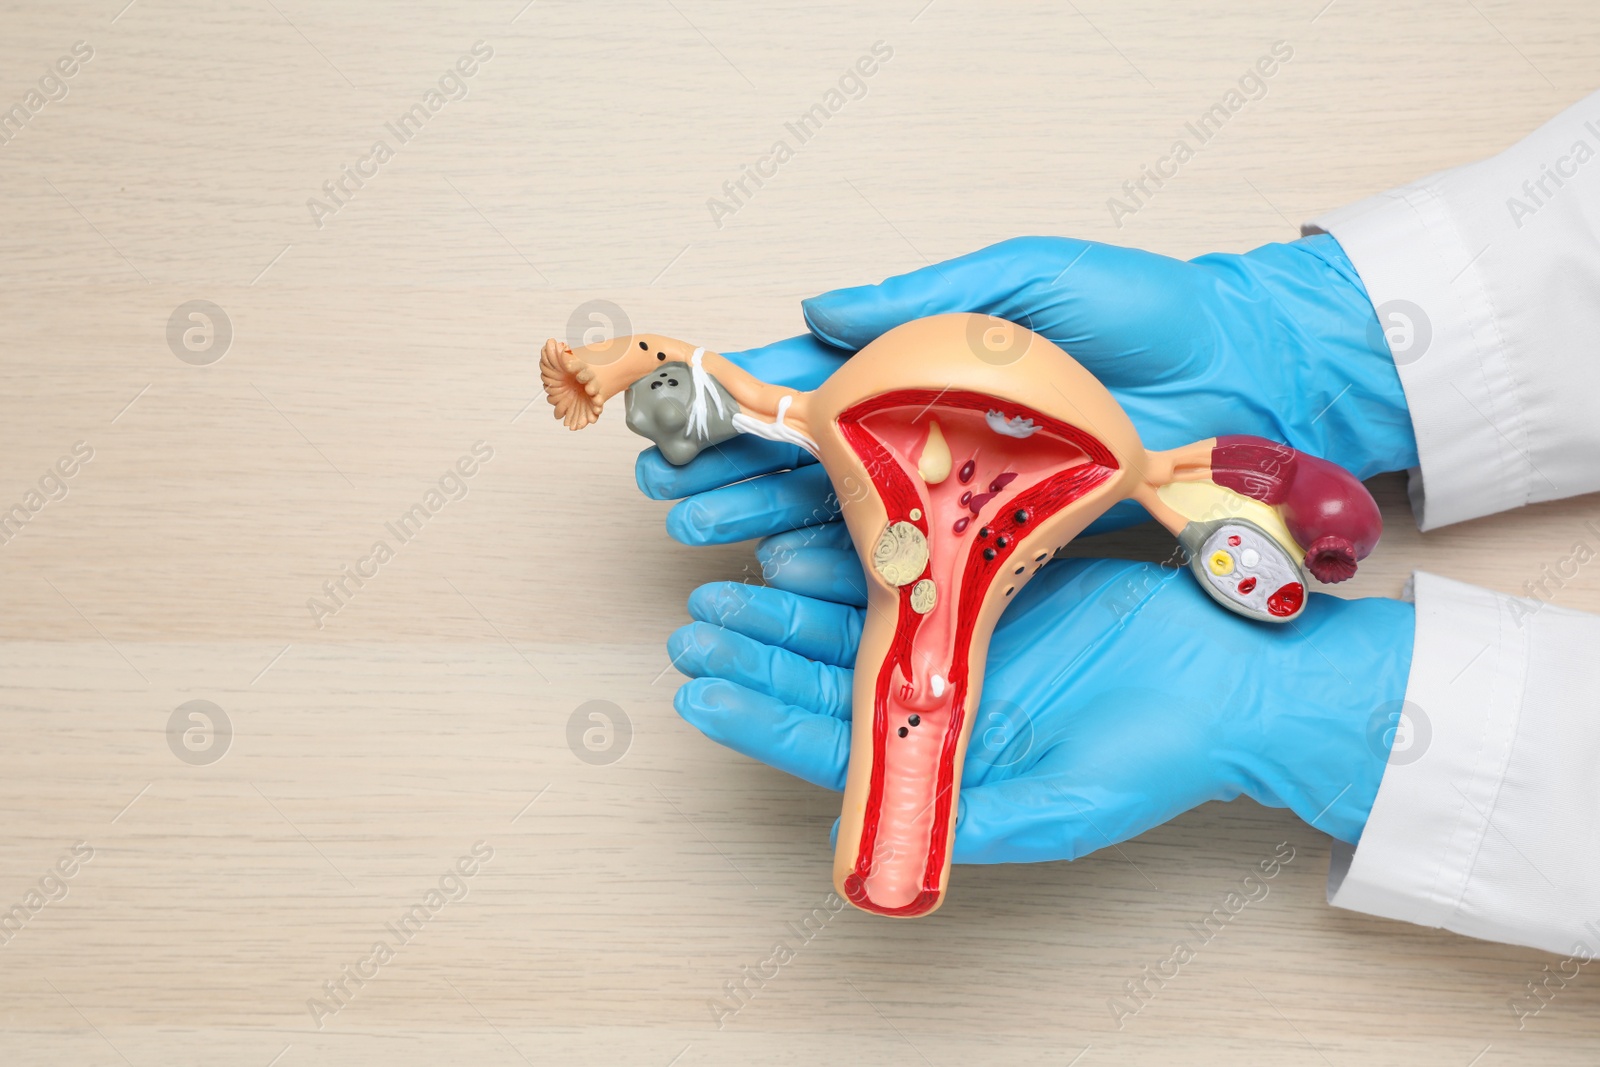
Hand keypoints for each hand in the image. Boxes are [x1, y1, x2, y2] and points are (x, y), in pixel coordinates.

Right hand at [636, 235, 1417, 572]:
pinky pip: (916, 558)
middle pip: (817, 458)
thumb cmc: (1142, 313)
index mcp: (930, 355)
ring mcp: (967, 486)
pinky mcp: (1006, 536)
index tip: (687, 421)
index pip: (819, 382)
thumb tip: (819, 306)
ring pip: (850, 513)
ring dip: (775, 530)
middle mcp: (936, 426)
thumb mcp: (1031, 276)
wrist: (1244, 375)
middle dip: (740, 477)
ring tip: (714, 550)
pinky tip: (796, 580)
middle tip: (676, 500)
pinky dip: (853, 570)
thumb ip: (926, 293)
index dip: (748, 403)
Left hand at [666, 556, 1414, 856]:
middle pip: (827, 676)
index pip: (832, 746)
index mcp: (946, 760)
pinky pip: (903, 565)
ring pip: (852, 618)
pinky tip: (801, 541)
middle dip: (759, 654)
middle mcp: (941, 698)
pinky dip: (852, 557)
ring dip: (788, 604)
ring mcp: (960, 637)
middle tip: (698, 628)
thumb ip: (958, 821)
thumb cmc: (1157, 755)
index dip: (764, 721)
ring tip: (727, 586)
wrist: (1233, 679)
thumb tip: (863, 841)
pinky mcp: (987, 581)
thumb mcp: (1055, 809)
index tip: (702, 697)